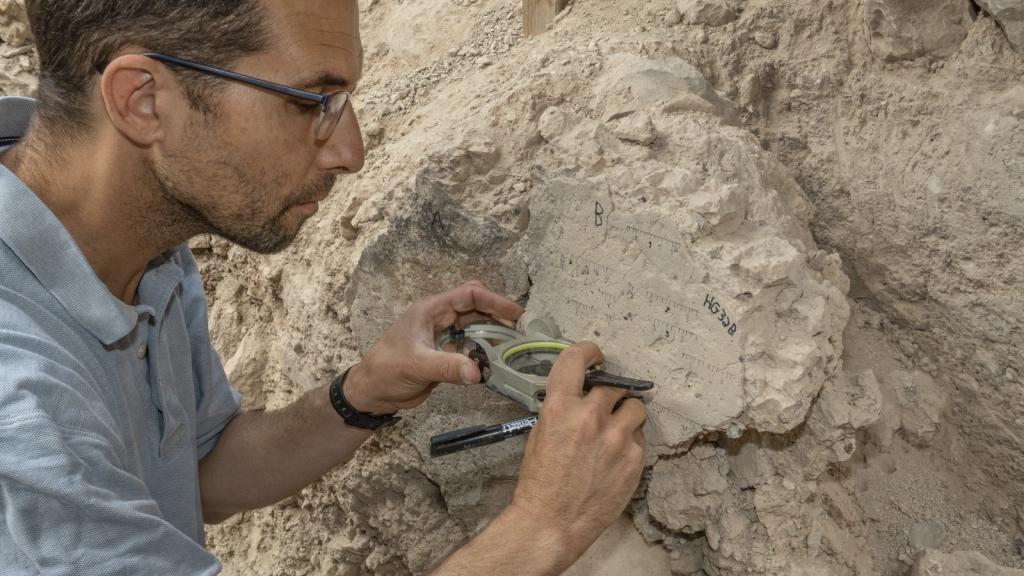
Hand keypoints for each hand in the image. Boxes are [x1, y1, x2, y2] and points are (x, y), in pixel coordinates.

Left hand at [344, 281, 523, 413]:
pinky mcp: (444, 356)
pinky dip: (482, 354)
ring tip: (511, 347)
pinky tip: (493, 364)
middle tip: (518, 331)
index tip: (515, 313)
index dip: (494, 301)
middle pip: (475, 309)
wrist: (371, 393)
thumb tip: (478, 373)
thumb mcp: (417, 365)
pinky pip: (469, 349)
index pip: (469, 295)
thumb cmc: (387, 370)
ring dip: (491, 336)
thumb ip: (448, 367)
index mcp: (430, 310)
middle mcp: (438, 319)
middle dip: (497, 317)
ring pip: (474, 329)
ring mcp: (442, 337)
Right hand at [508, 342, 646, 568]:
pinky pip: (639, 438)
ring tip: (615, 431)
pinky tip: (616, 458)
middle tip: (605, 406)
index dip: (589, 351)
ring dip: (626, 414)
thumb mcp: (539, 434)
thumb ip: (562, 410)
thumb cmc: (538, 482)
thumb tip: (579, 397)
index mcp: (560, 408)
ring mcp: (616, 438)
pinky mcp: (634, 459)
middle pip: (615, 386)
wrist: (551, 523)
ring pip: (636, 408)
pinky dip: (630, 442)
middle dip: (610, 394)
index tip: (596, 355)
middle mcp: (591, 417)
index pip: (577, 360)